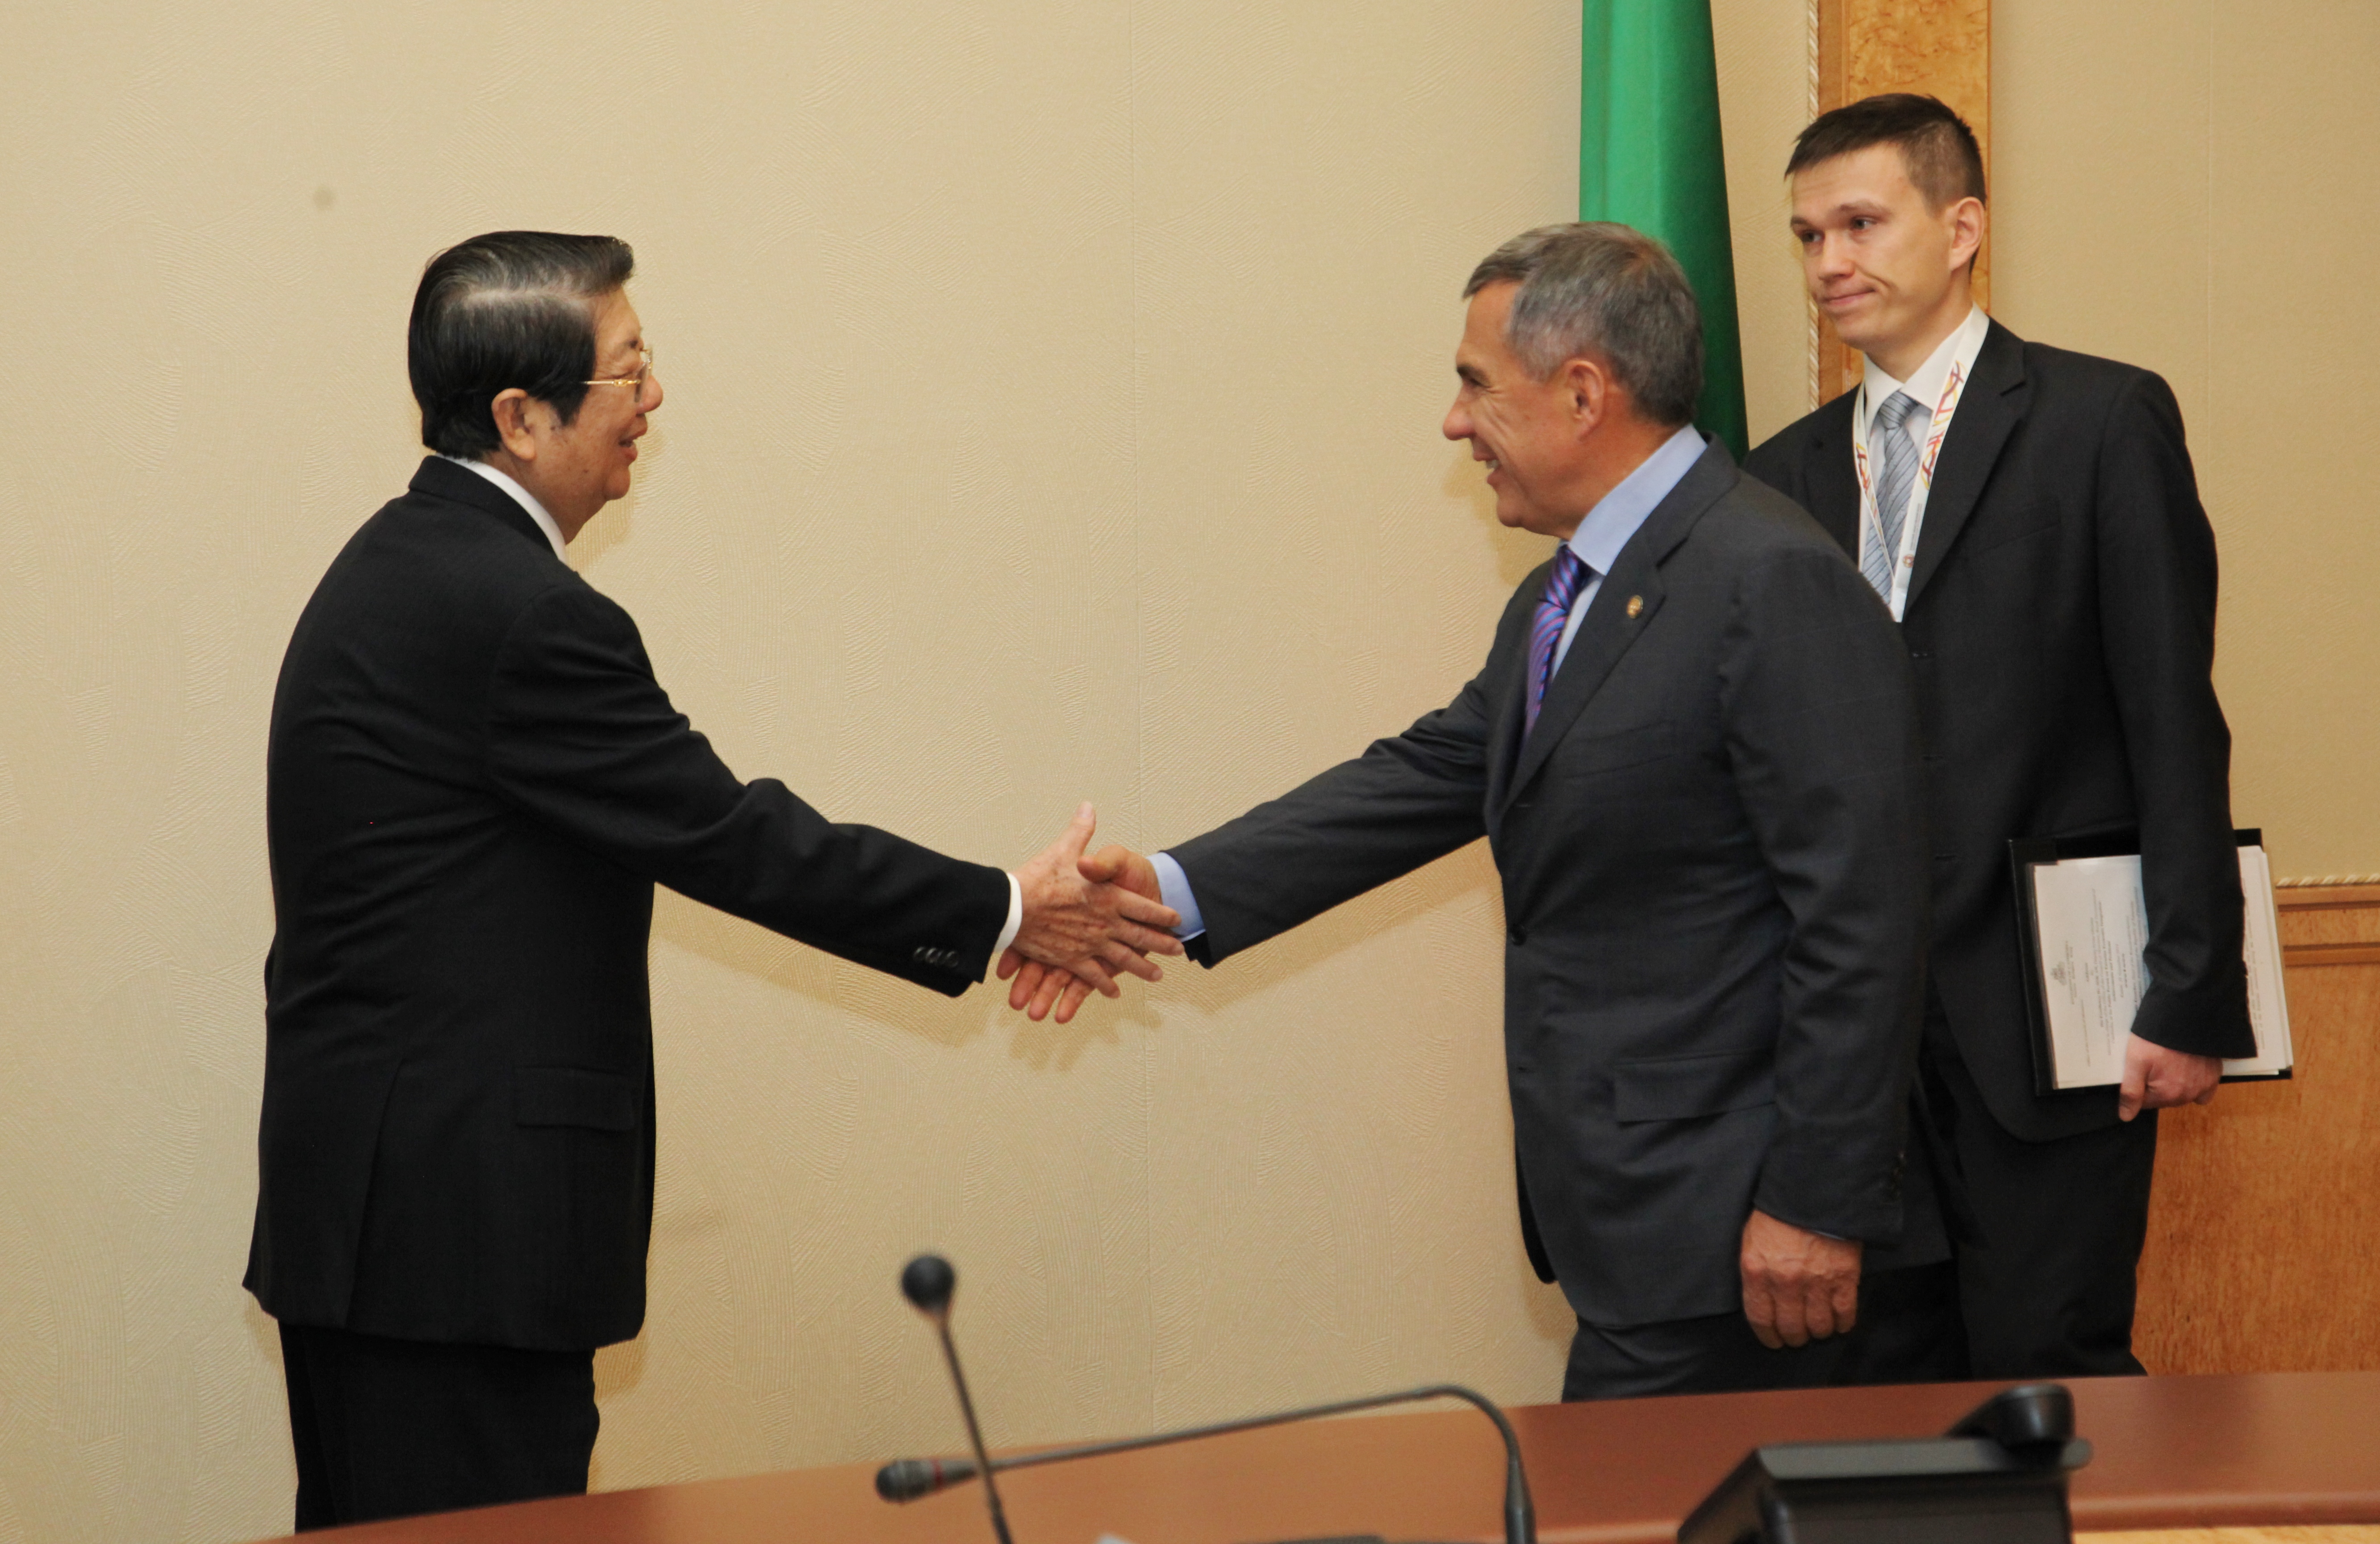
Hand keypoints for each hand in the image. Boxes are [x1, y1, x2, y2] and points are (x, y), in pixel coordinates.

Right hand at [1008, 806, 1181, 1004]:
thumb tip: (1088, 806)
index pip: (1144, 907)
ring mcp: (1092, 943)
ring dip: (1142, 968)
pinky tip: (1114, 991)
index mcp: (1108, 896)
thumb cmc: (1039, 877)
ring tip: (1157, 974)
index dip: (1162, 914)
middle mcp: (1106, 922)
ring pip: (1124, 959)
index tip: (1177, 919)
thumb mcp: (1064, 849)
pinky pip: (1094, 976)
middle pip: (1142, 936)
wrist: (1012, 908)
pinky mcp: (1073, 959)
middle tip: (1178, 950)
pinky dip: (1104, 984)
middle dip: (1162, 944)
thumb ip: (1081, 831)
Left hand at [1739, 1208, 1861, 1349]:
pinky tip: (1839, 1322)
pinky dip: (1843, 1324)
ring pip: (1819, 1327)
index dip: (1768, 1336)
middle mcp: (1785, 1282)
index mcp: (1757, 1271)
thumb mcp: (1752, 1240)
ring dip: (1819, 1332)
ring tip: (1818, 1328)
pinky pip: (1845, 1315)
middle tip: (1798, 1336)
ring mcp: (1816, 1282)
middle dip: (1794, 1337)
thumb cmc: (1779, 1213)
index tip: (1774, 1341)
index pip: (1760, 1318)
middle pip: (1791, 1328)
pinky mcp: (1844, 1278)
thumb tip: (1762, 1301)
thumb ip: (1755, 1272)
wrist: (1813, 1190)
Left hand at [2118, 1034, 2220, 1120]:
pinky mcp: (2215, 1074)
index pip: (2146, 1102)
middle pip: (2165, 1098)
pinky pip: (2203, 1088)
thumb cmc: (2156, 1038)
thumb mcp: (2135, 1062)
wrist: (2186, 1016)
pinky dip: (2194, 1082)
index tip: (2139, 1069)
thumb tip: (2126, 1117)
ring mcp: (2204, 1085)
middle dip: (2156, 1084)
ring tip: (2169, 1061)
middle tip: (2154, 1062)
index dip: (2139, 1086)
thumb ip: (2131, 1092)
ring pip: (2183, 1093)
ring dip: (2175, 1083)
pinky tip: (2187, 1067)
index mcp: (2168, 1094)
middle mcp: (2189, 1094)